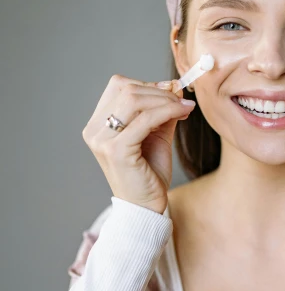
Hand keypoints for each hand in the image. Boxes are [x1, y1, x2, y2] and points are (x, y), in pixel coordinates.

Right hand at [82, 75, 193, 213]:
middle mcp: (94, 130)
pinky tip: (182, 113)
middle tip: (181, 100)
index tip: (170, 92)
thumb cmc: (149, 173)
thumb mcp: (156, 134)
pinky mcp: (116, 150)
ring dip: (164, 100)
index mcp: (98, 124)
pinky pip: (145, 120)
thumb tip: (174, 86)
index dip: (146, 84)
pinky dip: (167, 111)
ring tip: (183, 108)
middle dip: (159, 91)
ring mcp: (102, 140)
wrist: (146, 206)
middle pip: (126, 89)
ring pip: (134, 100)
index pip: (118, 86)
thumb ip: (161, 110)